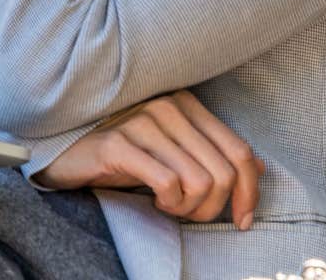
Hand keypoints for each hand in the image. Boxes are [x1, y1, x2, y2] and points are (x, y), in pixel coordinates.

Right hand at [32, 90, 265, 228]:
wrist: (66, 150)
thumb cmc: (125, 153)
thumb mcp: (174, 151)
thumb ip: (213, 153)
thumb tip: (259, 168)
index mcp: (187, 105)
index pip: (240, 152)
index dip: (249, 193)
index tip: (241, 220)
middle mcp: (168, 107)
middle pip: (224, 173)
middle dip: (214, 208)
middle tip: (190, 216)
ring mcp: (142, 122)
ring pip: (200, 182)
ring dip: (189, 209)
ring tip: (170, 207)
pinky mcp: (118, 144)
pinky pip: (167, 183)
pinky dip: (168, 203)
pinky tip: (155, 201)